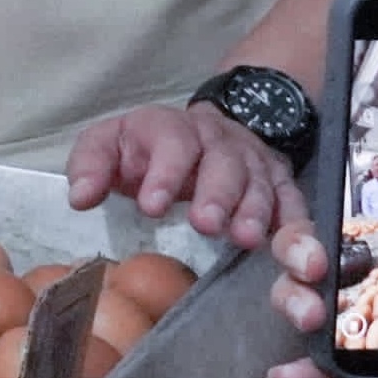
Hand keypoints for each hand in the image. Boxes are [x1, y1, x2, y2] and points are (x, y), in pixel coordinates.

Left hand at [64, 102, 300, 248]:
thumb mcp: (110, 144)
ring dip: (255, 211)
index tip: (151, 206)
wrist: (204, 131)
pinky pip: (293, 202)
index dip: (164, 173)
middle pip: (223, 163)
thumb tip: (79, 197)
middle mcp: (217, 141)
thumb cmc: (148, 148)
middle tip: (206, 224)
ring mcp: (252, 162)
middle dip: (216, 193)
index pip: (171, 143)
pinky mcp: (279, 183)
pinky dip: (296, 224)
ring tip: (246, 240)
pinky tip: (297, 249)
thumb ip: (92, 166)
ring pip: (260, 183)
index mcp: (171, 128)